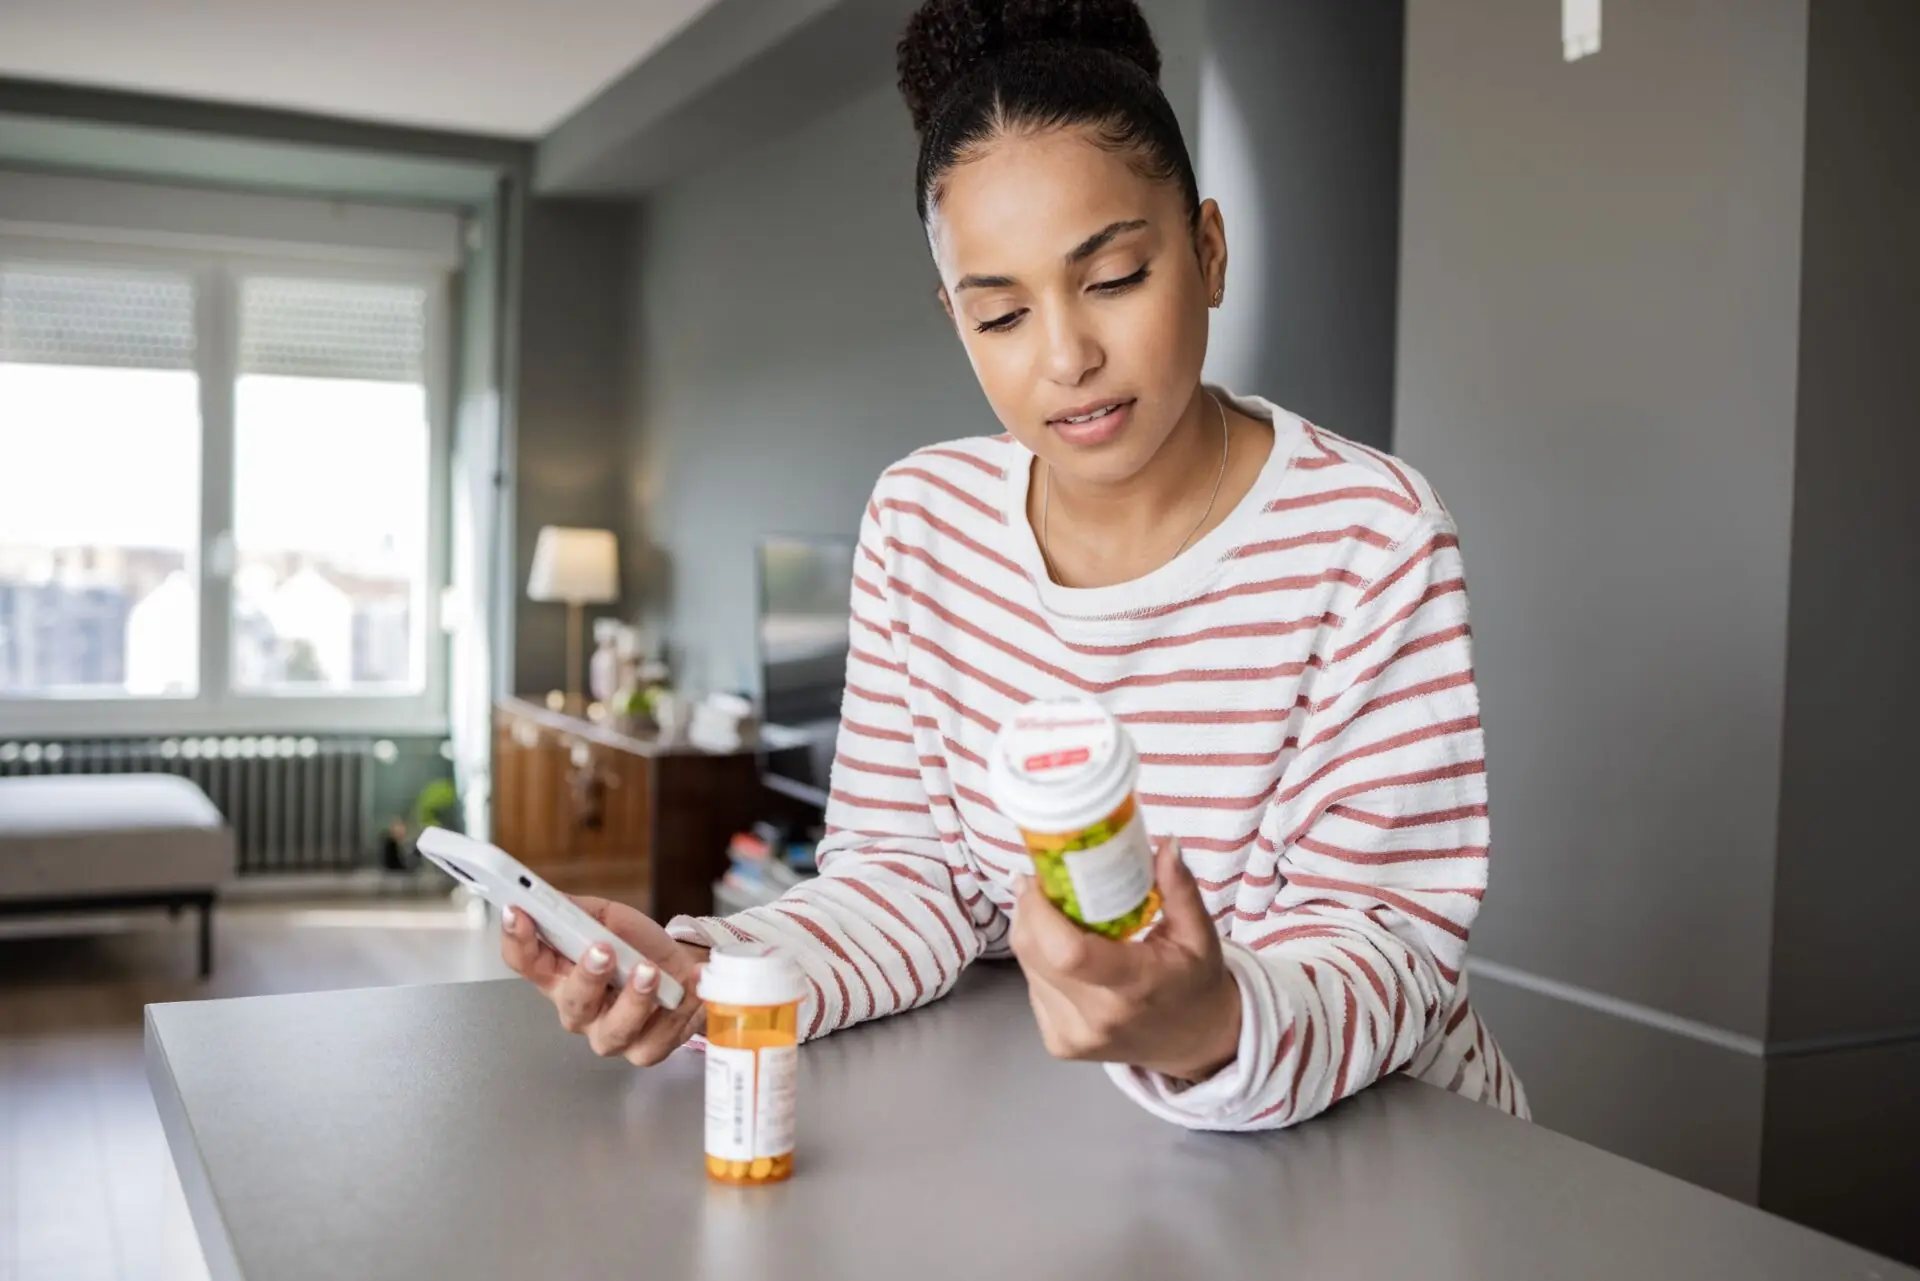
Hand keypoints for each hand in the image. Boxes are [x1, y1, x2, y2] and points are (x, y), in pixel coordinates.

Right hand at [500, 896, 709, 1065]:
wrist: (686, 970)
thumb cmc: (639, 947)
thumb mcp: (610, 919)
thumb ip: (579, 911)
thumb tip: (547, 896)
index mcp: (560, 974)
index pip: (525, 961)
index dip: (517, 938)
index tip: (518, 912)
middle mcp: (579, 1009)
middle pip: (572, 1001)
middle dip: (587, 976)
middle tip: (602, 949)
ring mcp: (610, 1034)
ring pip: (613, 1030)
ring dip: (633, 999)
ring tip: (650, 971)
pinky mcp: (644, 1050)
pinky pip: (655, 1039)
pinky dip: (675, 1012)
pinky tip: (686, 987)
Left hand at [1010, 837, 1241, 1081]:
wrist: (1192, 1041)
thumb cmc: (1194, 982)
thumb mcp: (1199, 933)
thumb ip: (1179, 888)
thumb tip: (1166, 844)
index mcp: (1135, 987)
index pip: (1069, 953)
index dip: (1040, 909)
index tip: (1040, 876)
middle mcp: (1096, 1018)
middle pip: (1035, 952)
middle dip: (1031, 909)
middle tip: (1046, 882)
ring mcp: (1072, 1036)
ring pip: (1027, 966)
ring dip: (1033, 931)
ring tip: (1058, 914)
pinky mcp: (1057, 1043)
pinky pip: (1031, 984)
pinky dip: (1039, 958)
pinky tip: (1064, 950)